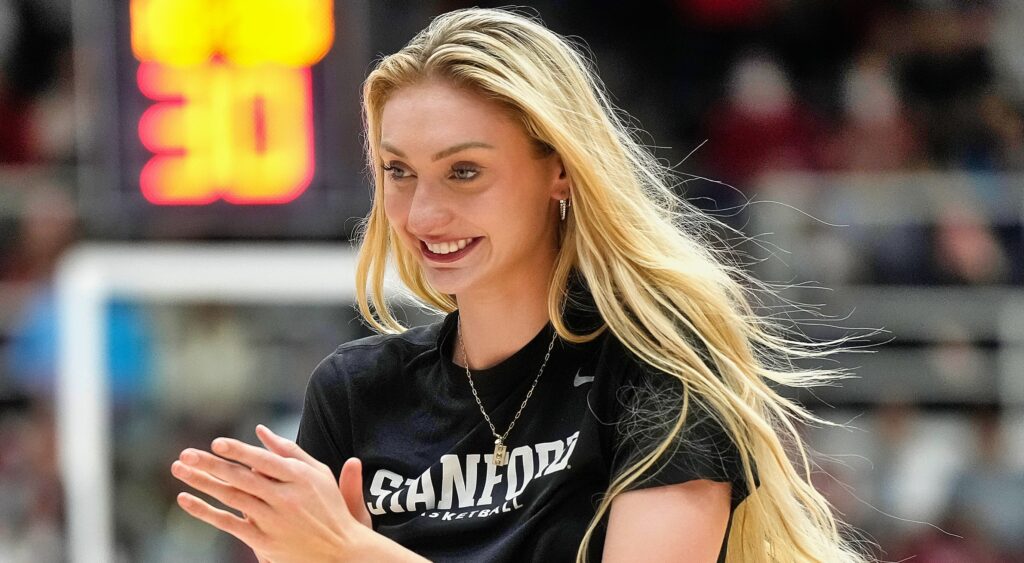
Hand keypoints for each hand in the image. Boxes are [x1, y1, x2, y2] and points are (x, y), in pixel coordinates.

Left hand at [171, 425, 423, 562]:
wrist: (341, 551)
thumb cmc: (329, 507)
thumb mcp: (318, 474)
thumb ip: (290, 451)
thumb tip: (261, 430)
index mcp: (299, 477)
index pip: (263, 461)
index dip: (238, 452)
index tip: (216, 444)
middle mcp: (285, 497)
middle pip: (241, 478)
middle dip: (210, 464)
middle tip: (186, 454)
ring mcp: (273, 520)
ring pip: (231, 497)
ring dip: (202, 483)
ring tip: (180, 470)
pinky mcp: (263, 541)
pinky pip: (228, 523)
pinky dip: (205, 512)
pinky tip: (186, 500)